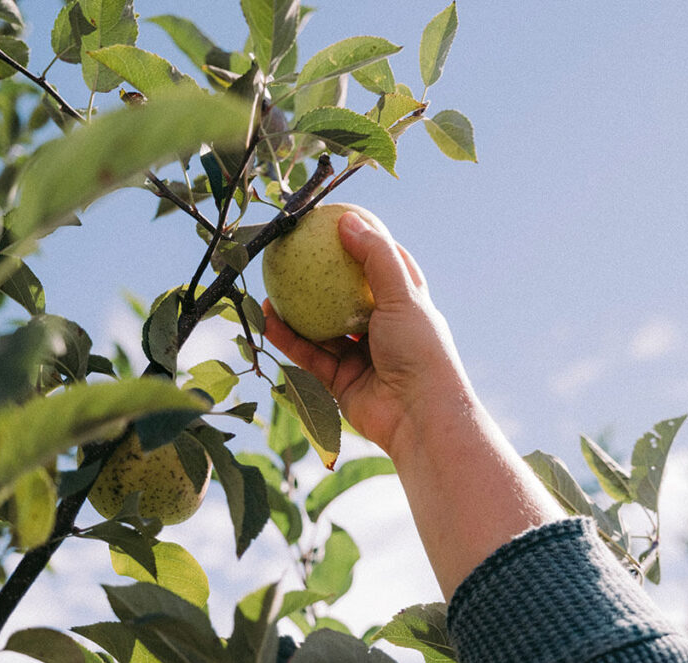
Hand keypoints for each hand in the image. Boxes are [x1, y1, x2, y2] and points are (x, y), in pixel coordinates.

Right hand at [262, 211, 470, 457]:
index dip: (366, 244)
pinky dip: (289, 338)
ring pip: (323, 327)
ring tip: (269, 284)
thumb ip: (375, 257)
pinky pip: (310, 355)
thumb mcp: (403, 295)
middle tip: (293, 253)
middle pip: (348, 296)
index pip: (388, 266)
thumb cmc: (420, 351)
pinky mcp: (342, 381)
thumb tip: (348, 219)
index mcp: (408, 306)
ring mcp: (363, 356)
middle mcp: (385, 329)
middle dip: (322, 278)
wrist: (419, 417)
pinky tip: (267, 318)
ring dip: (297, 309)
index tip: (337, 223)